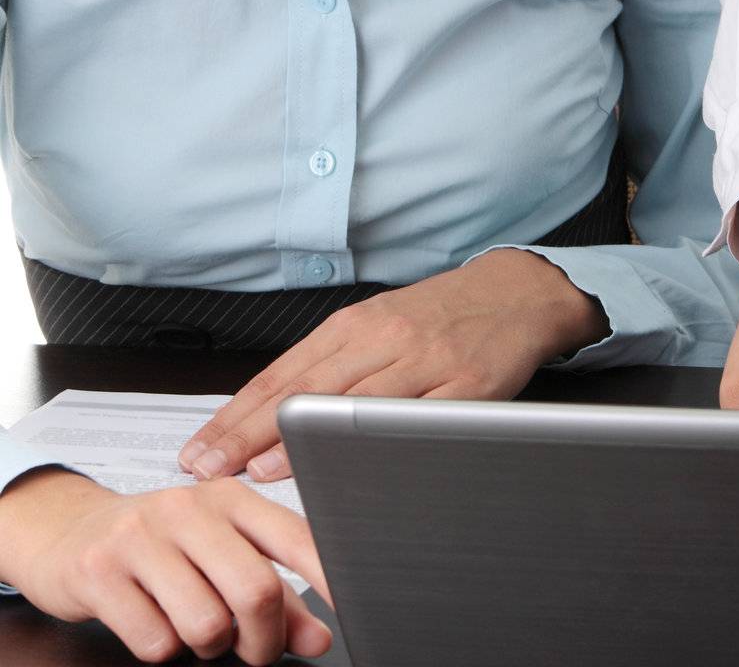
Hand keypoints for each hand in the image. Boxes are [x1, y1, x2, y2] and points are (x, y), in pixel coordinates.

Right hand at [0, 464, 333, 663]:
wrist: (68, 533)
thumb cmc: (159, 546)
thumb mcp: (219, 555)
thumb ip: (276, 595)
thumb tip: (319, 637)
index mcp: (230, 498)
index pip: (295, 537)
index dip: (328, 579)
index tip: (347, 613)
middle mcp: (189, 507)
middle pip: (256, 590)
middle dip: (262, 639)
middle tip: (252, 650)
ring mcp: (142, 535)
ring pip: (206, 624)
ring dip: (205, 646)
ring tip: (189, 623)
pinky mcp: (100, 571)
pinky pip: (155, 643)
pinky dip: (160, 650)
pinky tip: (149, 619)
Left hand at [177, 248, 608, 481]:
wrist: (516, 292)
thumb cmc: (441, 315)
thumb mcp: (379, 324)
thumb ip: (331, 364)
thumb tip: (269, 413)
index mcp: (355, 324)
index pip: (283, 373)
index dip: (237, 413)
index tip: (200, 448)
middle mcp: (384, 338)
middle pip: (306, 389)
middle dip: (249, 431)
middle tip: (207, 465)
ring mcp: (426, 362)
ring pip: (352, 401)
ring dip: (300, 438)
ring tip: (257, 468)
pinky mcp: (467, 387)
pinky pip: (417, 419)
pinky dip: (378, 441)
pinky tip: (352, 461)